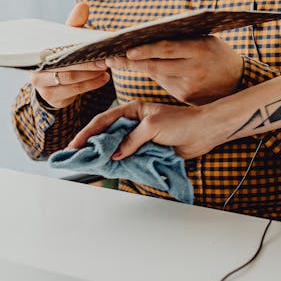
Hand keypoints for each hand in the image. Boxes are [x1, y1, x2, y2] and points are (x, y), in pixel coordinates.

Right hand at [30, 2, 109, 110]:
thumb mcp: (66, 40)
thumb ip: (74, 24)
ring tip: (106, 69)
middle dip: (87, 64)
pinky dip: (92, 84)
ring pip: (70, 80)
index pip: (57, 50)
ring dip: (91, 75)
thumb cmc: (61, 56)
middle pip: (64, 66)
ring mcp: (43, 86)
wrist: (51, 84)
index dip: (76, 49)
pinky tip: (104, 78)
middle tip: (105, 61)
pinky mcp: (52, 98)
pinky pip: (75, 91)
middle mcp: (36, 70)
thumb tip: (83, 6)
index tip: (95, 48)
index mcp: (38, 54)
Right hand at [68, 99, 230, 159]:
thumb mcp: (152, 126)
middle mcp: (134, 123)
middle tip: (76, 157)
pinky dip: (119, 164)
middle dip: (91, 145)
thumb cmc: (182, 122)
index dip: (87, 133)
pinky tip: (109, 170)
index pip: (104, 120)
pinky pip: (129, 158)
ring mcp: (140, 138)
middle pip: (107, 135)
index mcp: (132, 110)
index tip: (75, 145)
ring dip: (104, 157)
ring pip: (116, 148)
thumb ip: (132, 140)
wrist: (205, 132)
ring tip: (88, 165)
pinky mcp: (147, 151)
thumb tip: (116, 154)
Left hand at [106, 36, 243, 104]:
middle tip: (111, 58)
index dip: (145, 50)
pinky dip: (152, 75)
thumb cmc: (217, 54)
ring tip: (118, 60)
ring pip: (156, 75)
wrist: (239, 81)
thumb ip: (182, 38)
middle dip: (131, 62)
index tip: (126, 50)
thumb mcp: (206, 39)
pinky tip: (140, 68)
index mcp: (200, 49)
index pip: (167, 49)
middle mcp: (194, 69)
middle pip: (156, 66)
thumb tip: (148, 33)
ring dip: (138, 68)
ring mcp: (189, 86)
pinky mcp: (185, 97)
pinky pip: (163, 84)